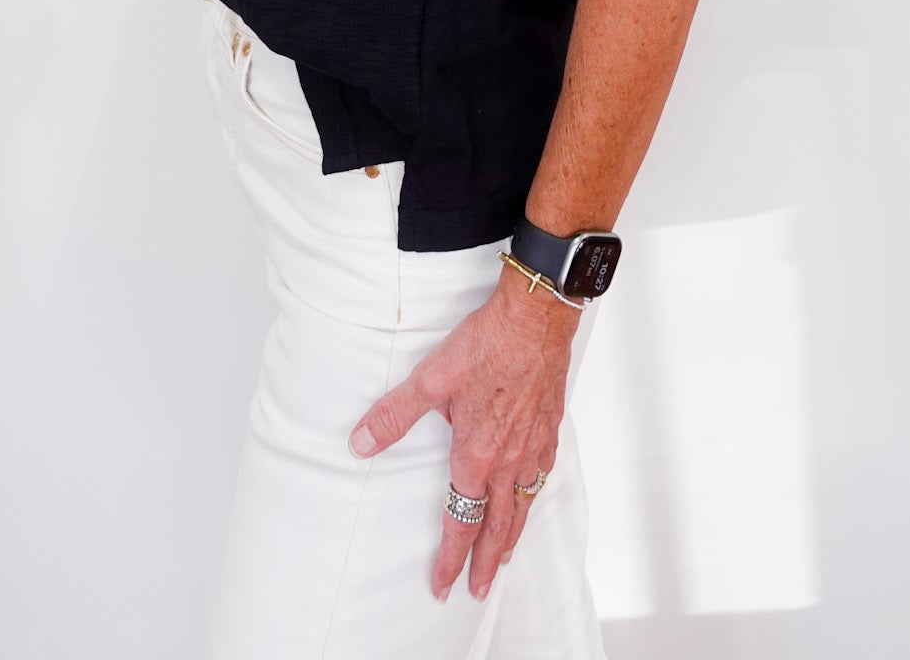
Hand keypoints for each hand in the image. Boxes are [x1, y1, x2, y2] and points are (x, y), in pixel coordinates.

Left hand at [346, 261, 580, 601]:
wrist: (536, 318)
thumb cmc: (487, 343)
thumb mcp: (430, 378)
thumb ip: (394, 415)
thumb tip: (360, 442)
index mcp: (477, 456)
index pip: (461, 522)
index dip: (450, 557)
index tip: (442, 583)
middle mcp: (509, 460)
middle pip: (497, 527)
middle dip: (484, 563)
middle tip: (478, 590)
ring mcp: (533, 446)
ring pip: (523, 506)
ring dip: (511, 537)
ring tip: (505, 558)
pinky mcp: (549, 427)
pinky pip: (542, 476)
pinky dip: (533, 497)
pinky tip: (531, 495)